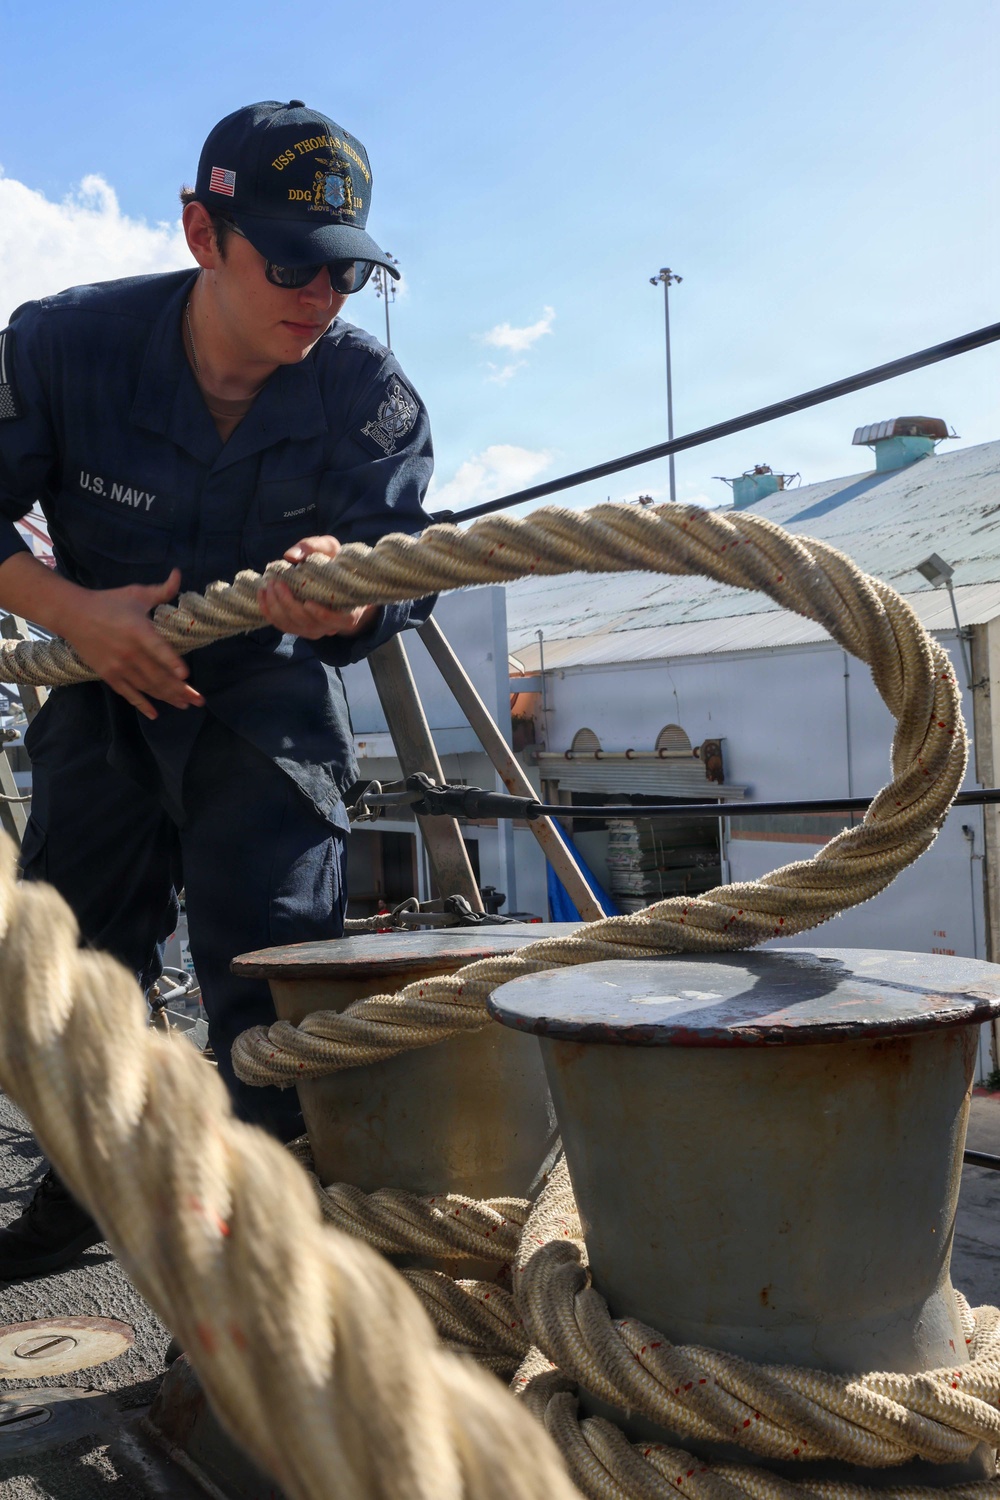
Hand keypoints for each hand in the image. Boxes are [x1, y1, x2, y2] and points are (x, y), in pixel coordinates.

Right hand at [60, 569, 204, 719]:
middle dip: (180, 690)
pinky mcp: (108, 674)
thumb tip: (178, 574)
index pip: (157, 649)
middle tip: (199, 700)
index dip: (171, 662)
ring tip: (186, 705)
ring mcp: (118, 666)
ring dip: (167, 697)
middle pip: (157, 675)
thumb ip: (161, 590)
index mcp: (138, 630)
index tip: (185, 675)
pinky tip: (155, 714)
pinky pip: (128, 694)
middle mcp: (129, 651)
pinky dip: (142, 704)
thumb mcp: (136, 594)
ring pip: (147, 686)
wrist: (73, 614)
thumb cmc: (108, 602)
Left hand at [258, 535, 377, 640]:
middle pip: (307, 622)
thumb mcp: (329, 548)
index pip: (336, 620)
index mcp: (347, 612)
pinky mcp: (298, 628)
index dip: (322, 615)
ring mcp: (313, 630)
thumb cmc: (333, 561)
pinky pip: (281, 625)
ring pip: (291, 626)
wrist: (331, 576)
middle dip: (288, 603)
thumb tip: (290, 556)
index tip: (308, 602)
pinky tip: (262, 594)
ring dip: (275, 607)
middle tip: (276, 582)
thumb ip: (313, 547)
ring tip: (268, 585)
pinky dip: (268, 611)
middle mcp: (330, 627)